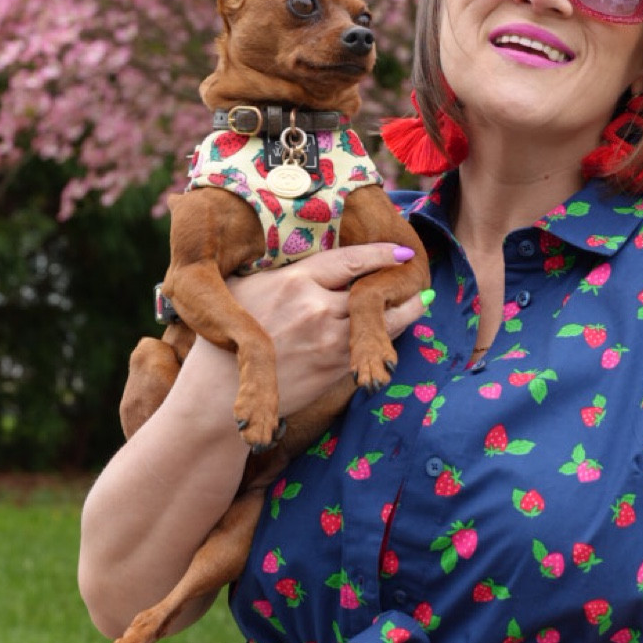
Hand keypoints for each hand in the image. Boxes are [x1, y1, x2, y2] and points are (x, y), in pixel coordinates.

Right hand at [223, 241, 424, 415]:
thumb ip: (281, 271)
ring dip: (405, 313)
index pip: (351, 260)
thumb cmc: (226, 336)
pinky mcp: (333, 369)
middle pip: (372, 292)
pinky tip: (395, 331)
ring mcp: (328, 341)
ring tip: (420, 301)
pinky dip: (386, 338)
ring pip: (381, 323)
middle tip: (418, 278)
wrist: (222, 393)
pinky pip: (369, 348)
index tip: (403, 250)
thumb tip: (306, 255)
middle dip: (398, 285)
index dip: (382, 254)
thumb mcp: (247, 287)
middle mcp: (316, 308)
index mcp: (295, 280)